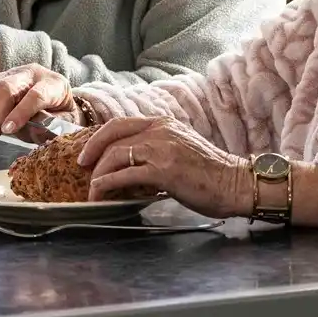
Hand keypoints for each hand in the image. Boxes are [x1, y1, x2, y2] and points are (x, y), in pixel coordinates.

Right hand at [0, 65, 78, 137]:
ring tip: (0, 130)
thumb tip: (32, 128)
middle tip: (5, 131)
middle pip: (6, 87)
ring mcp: (12, 75)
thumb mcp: (66, 121)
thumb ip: (53, 125)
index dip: (20, 113)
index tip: (9, 130)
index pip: (35, 95)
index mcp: (53, 83)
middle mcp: (31, 74)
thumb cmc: (62, 112)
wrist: (58, 99)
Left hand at [77, 117, 251, 218]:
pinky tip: (101, 192)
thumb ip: (157, 148)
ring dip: (99, 174)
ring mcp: (162, 150)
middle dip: (92, 153)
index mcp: (164, 123)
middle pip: (113, 137)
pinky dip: (107, 184)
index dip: (99, 137)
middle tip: (82, 168)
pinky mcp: (164, 171)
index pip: (121, 123)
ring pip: (116, 155)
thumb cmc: (211, 172)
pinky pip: (125, 175)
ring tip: (92, 189)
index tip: (88, 152)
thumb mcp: (181, 148)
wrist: (235, 183)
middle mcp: (161, 131)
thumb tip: (131, 163)